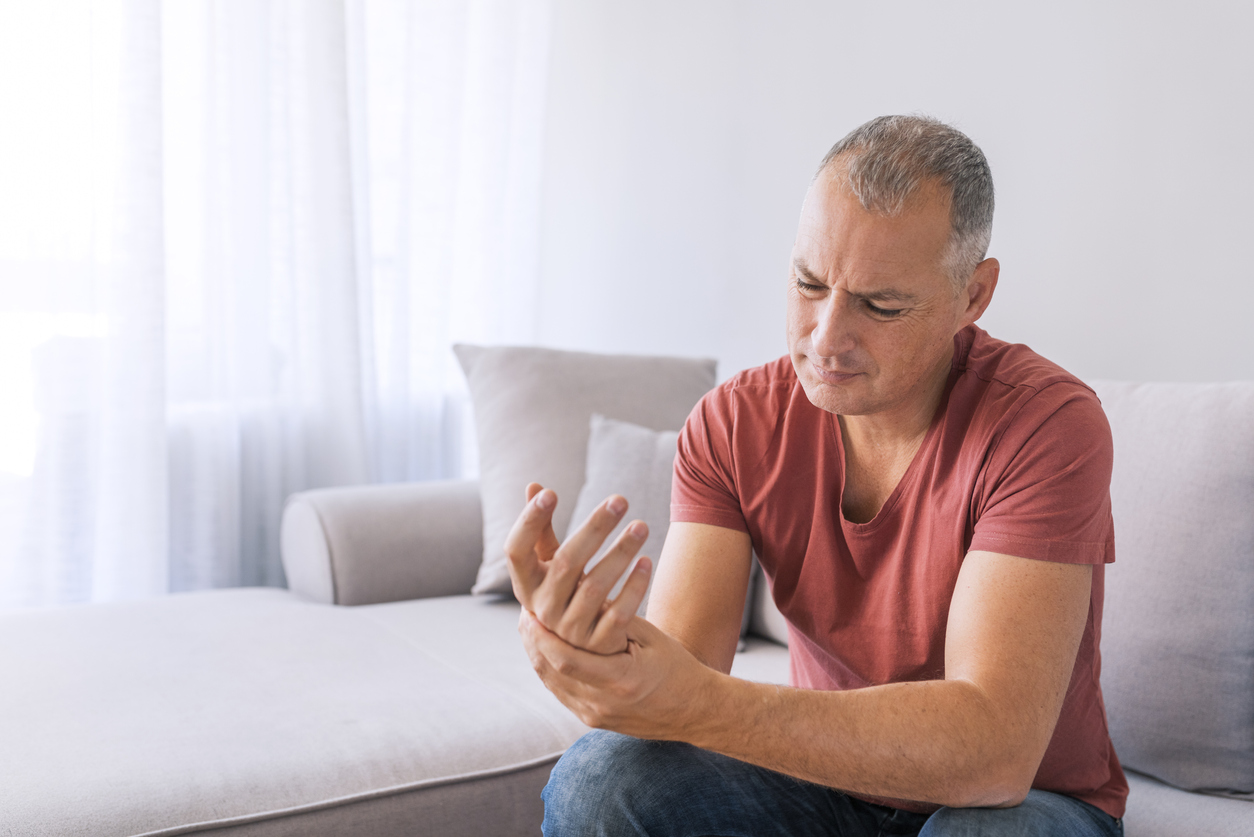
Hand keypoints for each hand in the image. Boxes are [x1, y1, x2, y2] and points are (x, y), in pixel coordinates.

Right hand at [503, 483, 653, 653]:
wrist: (586, 649)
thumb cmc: (567, 592)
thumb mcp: (551, 565)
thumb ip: (542, 530)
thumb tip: (534, 485)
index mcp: (527, 585)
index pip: (516, 551)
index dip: (528, 522)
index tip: (551, 493)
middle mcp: (544, 610)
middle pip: (566, 563)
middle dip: (594, 528)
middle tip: (620, 499)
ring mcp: (571, 631)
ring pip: (596, 587)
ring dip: (621, 552)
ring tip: (642, 525)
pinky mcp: (600, 644)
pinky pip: (619, 614)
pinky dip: (635, 587)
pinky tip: (647, 561)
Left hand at [518, 607, 715, 740]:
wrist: (694, 711)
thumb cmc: (677, 667)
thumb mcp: (650, 637)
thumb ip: (614, 619)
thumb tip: (581, 592)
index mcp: (619, 681)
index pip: (566, 659)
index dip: (543, 637)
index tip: (531, 613)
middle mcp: (602, 704)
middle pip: (551, 672)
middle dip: (534, 642)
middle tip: (525, 615)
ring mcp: (595, 716)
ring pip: (552, 683)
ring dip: (538, 654)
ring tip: (530, 629)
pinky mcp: (593, 720)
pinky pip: (562, 692)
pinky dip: (550, 669)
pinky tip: (546, 649)